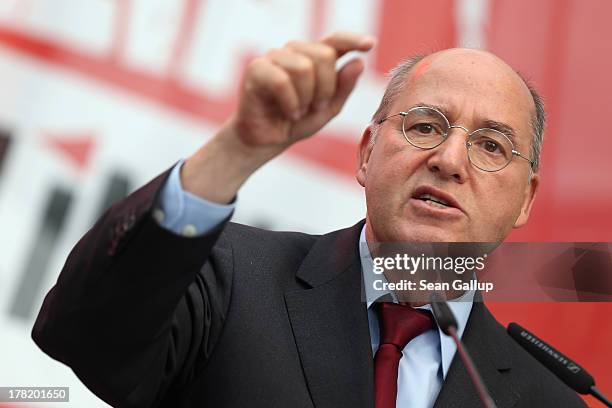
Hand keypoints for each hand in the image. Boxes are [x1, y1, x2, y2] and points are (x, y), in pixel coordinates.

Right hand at [231, 31, 375, 150]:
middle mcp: (294, 51)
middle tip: (316, 107)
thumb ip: (344, 87)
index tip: (369, 44)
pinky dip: (290, 103)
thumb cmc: (296, 122)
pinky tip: (289, 113)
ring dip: (306, 97)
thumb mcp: (328, 108)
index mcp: (313, 57)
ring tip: (299, 111)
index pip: (335, 40)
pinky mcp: (256, 69)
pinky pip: (281, 81)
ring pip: (303, 67)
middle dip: (326, 88)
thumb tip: (358, 62)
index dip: (352, 40)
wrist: (267, 140)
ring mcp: (274, 57)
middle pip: (323, 55)